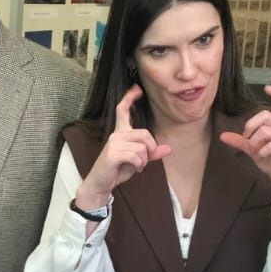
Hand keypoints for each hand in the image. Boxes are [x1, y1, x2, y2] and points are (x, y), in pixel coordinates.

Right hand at [77, 84, 172, 208]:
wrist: (101, 183)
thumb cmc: (117, 169)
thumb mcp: (138, 160)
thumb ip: (152, 153)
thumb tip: (169, 149)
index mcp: (121, 132)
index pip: (123, 110)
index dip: (130, 98)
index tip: (137, 89)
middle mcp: (116, 135)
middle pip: (144, 133)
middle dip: (151, 148)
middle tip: (146, 160)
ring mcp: (113, 143)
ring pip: (142, 146)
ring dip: (144, 160)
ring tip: (138, 166)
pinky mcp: (112, 153)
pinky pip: (136, 155)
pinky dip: (139, 164)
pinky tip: (135, 169)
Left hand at [219, 85, 270, 206]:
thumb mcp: (253, 150)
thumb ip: (240, 141)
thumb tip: (222, 136)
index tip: (267, 88)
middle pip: (265, 115)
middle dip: (250, 125)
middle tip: (246, 138)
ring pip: (266, 129)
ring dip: (255, 140)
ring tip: (255, 150)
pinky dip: (263, 150)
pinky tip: (261, 156)